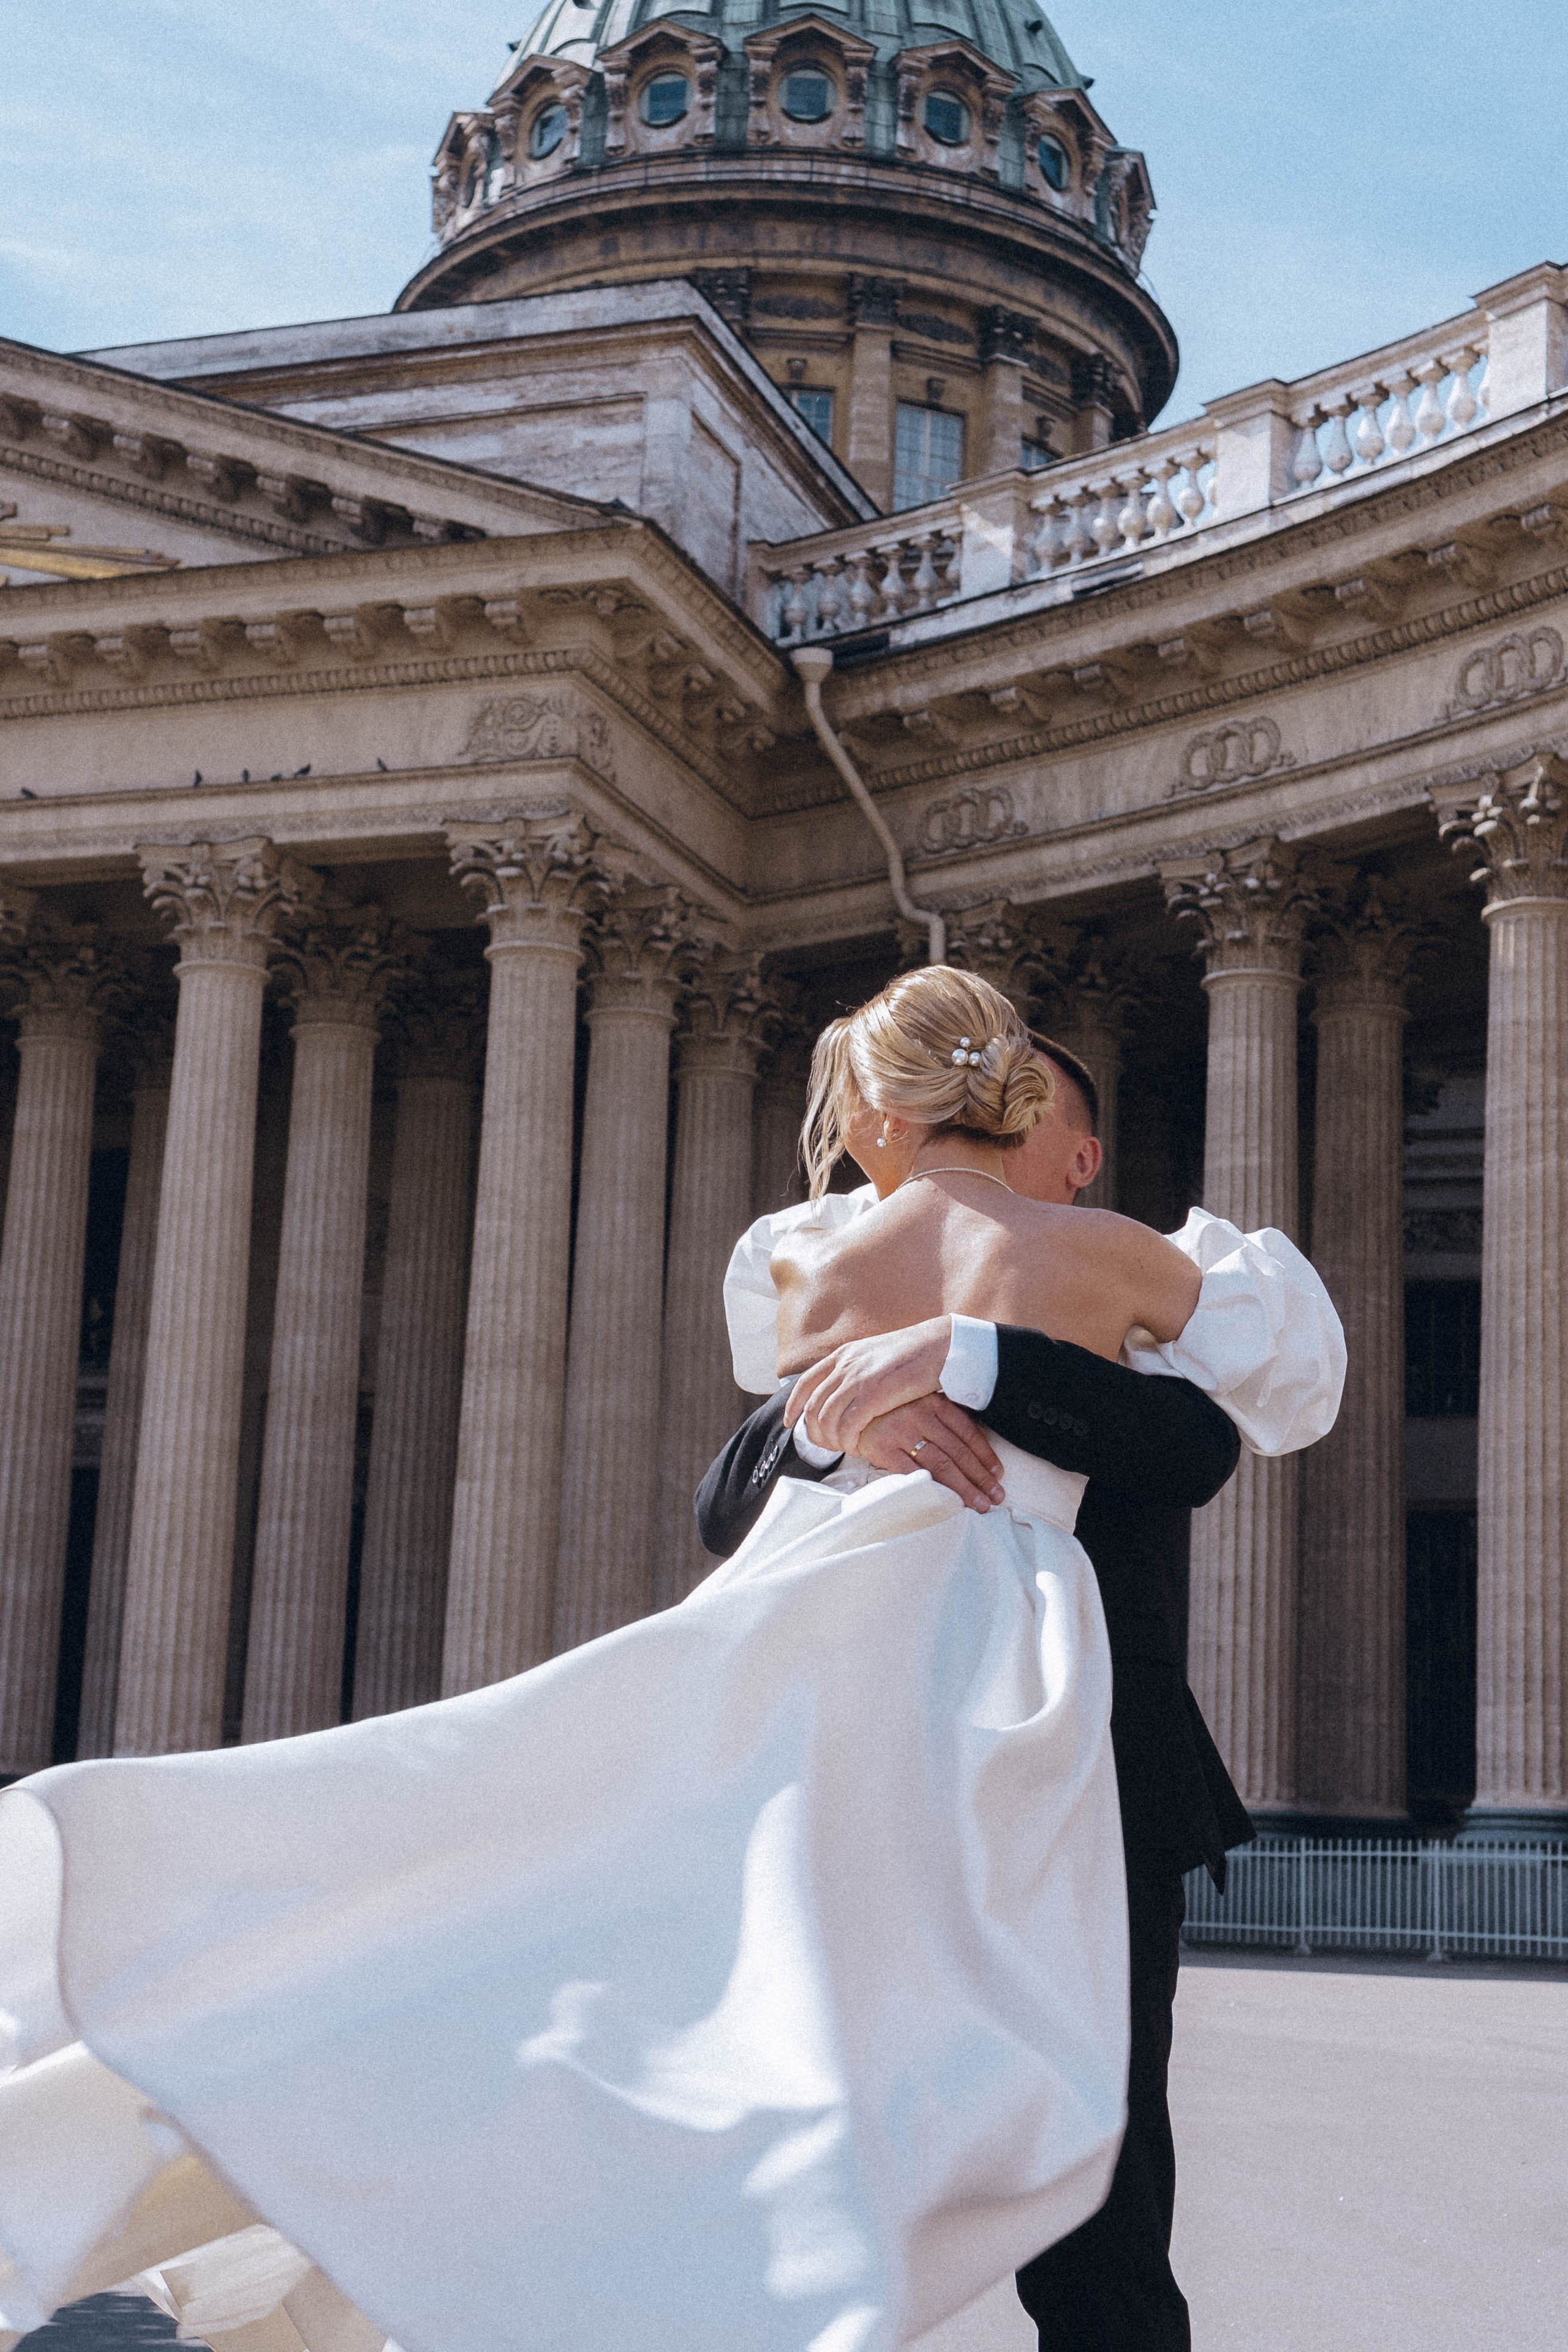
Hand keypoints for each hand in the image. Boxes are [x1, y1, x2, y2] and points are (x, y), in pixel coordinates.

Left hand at [785, 1317, 951, 1454]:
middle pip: (813, 1405)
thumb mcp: (876, 1356)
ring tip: (844, 1448)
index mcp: (843, 1354)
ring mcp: (858, 1378)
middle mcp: (845, 1364)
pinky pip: (848, 1425)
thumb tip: (846, 1392)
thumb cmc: (914, 1355)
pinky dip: (848, 1440)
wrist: (941, 1346)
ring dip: (832, 1439)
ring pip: (826, 1418)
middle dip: (813, 1430)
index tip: (790, 1422)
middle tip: (824, 1446)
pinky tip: (857, 1446)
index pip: (805, 1381)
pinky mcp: (874, 1394)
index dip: (794, 1404)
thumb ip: (857, 1371)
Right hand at [856, 1398, 1003, 1511]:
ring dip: (963, 1487)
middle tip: (995, 1497)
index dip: (985, 1455)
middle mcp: (920, 1415)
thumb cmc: (891, 1411)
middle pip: (957, 1451)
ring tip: (979, 1504)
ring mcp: (901, 1431)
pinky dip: (931, 1488)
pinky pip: (912, 1472)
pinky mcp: (883, 1448)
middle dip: (979, 1477)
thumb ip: (943, 1419)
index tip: (998, 1475)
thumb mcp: (920, 1405)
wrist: (849, 1410)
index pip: (967, 1432)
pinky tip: (945, 1500)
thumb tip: (975, 1449)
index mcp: (934, 1403)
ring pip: (940, 1464)